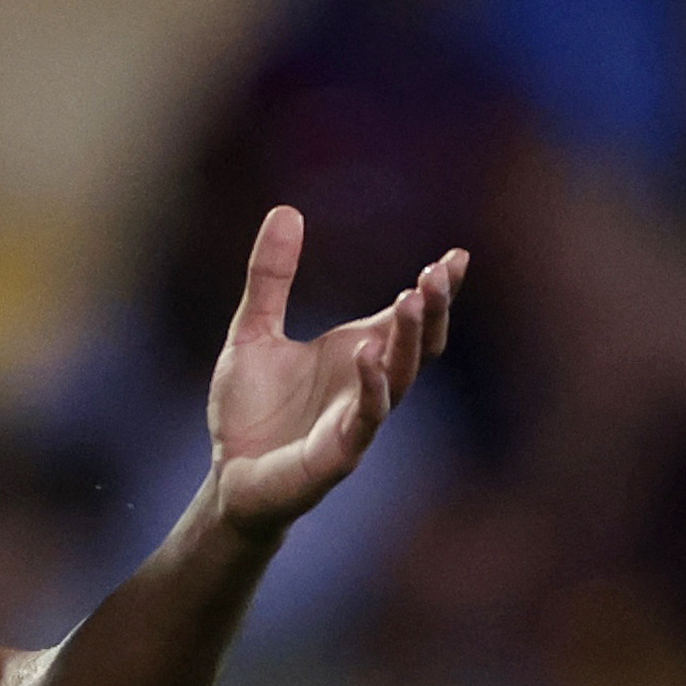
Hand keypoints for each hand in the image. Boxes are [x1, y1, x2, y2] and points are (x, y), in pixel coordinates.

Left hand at [208, 206, 466, 538]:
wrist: (227, 477)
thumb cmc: (249, 412)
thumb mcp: (253, 331)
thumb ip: (270, 277)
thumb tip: (286, 209)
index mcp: (357, 354)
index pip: (408, 319)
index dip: (437, 291)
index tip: (457, 256)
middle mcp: (368, 386)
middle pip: (418, 345)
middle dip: (433, 310)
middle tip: (439, 272)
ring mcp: (357, 422)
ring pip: (400, 378)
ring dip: (410, 340)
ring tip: (413, 298)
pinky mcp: (337, 455)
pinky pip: (365, 420)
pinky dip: (372, 387)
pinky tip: (370, 353)